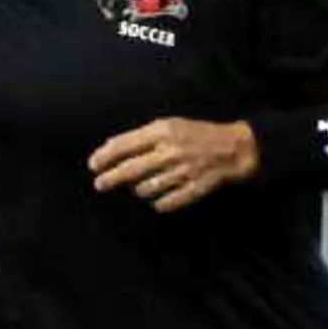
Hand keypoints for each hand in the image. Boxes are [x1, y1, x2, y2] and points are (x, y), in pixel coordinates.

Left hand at [90, 116, 255, 211]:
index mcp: (163, 132)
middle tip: (100, 184)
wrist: (234, 148)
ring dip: (137, 190)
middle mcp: (170, 152)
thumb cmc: (196, 134)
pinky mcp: (192, 190)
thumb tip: (108, 147)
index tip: (93, 165)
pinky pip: (164, 203)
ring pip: (144, 190)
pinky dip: (157, 202)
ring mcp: (181, 173)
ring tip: (139, 187)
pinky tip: (157, 197)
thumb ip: (141, 136)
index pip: (124, 145)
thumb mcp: (170, 125)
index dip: (105, 157)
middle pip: (129, 171)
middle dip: (110, 179)